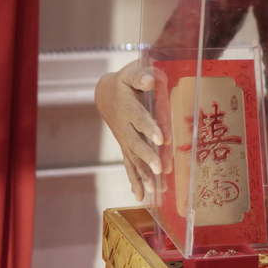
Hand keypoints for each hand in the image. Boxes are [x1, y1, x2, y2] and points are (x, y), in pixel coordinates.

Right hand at [94, 60, 169, 200]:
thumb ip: (141, 75)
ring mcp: (124, 139)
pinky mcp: (125, 147)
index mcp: (128, 108)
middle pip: (135, 144)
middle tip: (160, 170)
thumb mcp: (130, 72)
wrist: (106, 94)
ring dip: (143, 175)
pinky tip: (141, 195)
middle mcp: (124, 127)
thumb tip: (151, 80)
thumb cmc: (124, 81)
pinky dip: (134, 180)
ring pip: (133, 159)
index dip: (149, 129)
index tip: (161, 139)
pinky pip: (129, 165)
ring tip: (153, 190)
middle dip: (148, 158)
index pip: (139, 119)